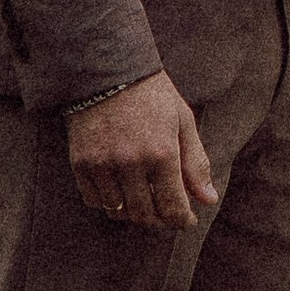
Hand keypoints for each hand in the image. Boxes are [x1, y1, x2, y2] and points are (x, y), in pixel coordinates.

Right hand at [68, 70, 218, 229]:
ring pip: (118, 211)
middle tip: (166, 214)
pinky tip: (119, 191)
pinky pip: (93, 200)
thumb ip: (196, 163)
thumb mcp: (183, 122)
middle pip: (144, 215)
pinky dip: (107, 202)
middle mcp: (131, 163)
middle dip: (159, 220)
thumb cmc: (152, 95)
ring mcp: (103, 164)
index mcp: (162, 153)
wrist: (108, 69)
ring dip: (132, 212)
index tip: (187, 221)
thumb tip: (208, 199)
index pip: (172, 208)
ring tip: (143, 201)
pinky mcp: (81, 163)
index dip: (182, 220)